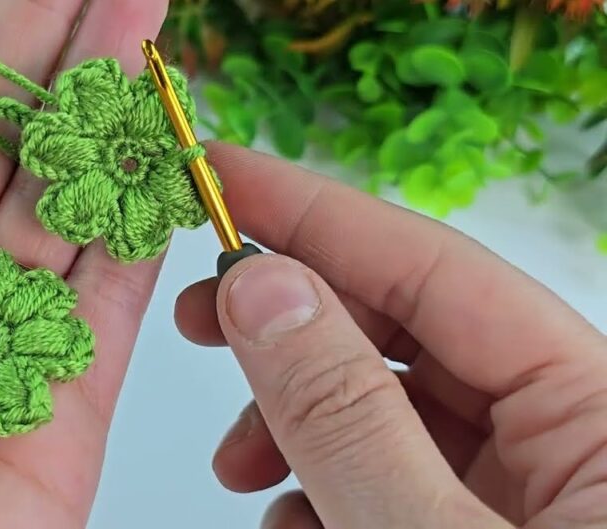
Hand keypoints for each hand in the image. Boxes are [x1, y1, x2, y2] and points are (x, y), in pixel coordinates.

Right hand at [175, 143, 606, 527]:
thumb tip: (261, 288)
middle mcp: (566, 437)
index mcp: (598, 411)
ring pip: (382, 408)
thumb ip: (348, 416)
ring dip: (292, 423)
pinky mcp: (473, 528)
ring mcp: (520, 491)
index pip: (437, 268)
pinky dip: (319, 486)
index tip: (219, 176)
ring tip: (240, 465)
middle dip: (287, 327)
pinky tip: (288, 518)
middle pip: (402, 331)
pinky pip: (387, 477)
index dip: (317, 213)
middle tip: (198, 318)